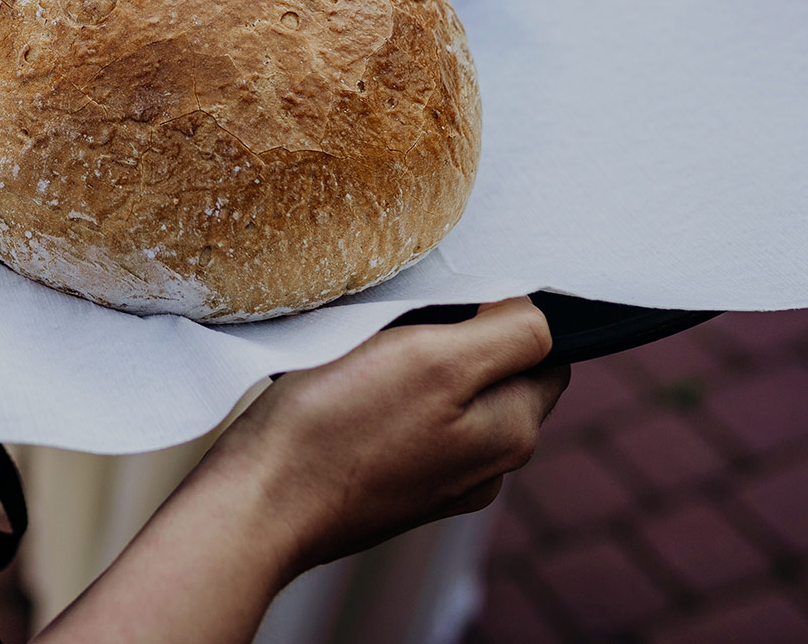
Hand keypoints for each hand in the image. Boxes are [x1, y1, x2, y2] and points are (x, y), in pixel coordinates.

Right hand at [205, 298, 568, 570]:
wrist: (260, 502)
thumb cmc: (339, 428)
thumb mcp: (435, 361)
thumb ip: (507, 335)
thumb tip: (540, 315)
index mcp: (512, 432)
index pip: (547, 353)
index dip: (504, 313)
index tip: (445, 304)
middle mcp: (486, 466)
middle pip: (496, 372)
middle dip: (458, 338)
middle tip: (397, 326)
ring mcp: (437, 480)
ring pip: (448, 395)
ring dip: (416, 365)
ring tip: (363, 357)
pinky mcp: (391, 485)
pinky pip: (407, 420)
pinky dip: (384, 396)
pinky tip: (344, 391)